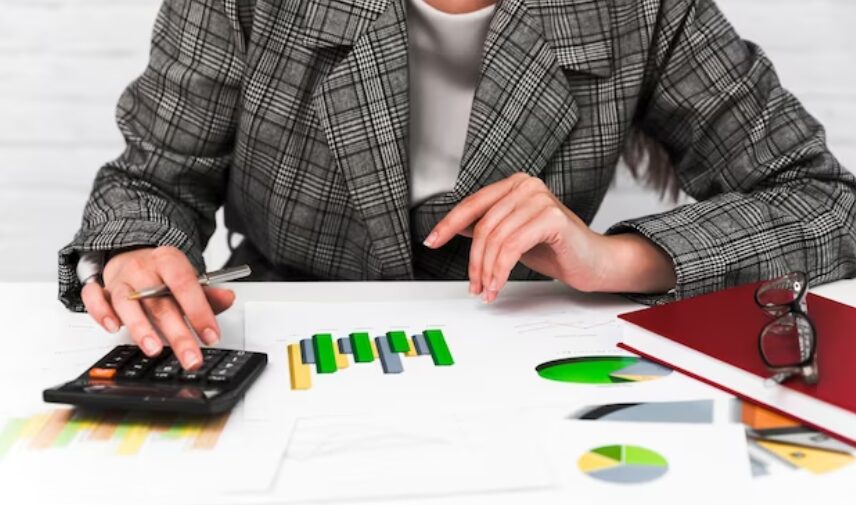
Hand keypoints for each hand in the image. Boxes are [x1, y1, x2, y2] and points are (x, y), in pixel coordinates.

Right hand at [81, 246, 235, 369]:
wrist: (130, 254)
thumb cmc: (161, 273)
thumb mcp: (186, 277)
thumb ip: (207, 292)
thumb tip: (228, 298)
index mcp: (168, 261)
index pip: (185, 285)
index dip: (199, 311)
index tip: (210, 336)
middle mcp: (143, 269)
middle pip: (160, 303)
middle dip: (177, 334)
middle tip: (190, 357)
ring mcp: (120, 279)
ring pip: (127, 302)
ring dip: (140, 327)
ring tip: (153, 349)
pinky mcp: (101, 289)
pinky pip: (94, 298)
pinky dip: (101, 312)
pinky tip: (113, 328)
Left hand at [423, 173, 675, 301]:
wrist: (592, 262)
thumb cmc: (555, 248)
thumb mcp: (511, 236)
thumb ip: (487, 227)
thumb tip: (453, 227)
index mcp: (514, 185)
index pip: (472, 204)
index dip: (448, 224)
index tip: (432, 241)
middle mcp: (526, 185)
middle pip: (482, 225)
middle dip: (473, 260)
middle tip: (473, 284)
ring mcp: (540, 198)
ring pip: (495, 238)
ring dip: (487, 270)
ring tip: (487, 289)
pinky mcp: (552, 217)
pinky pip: (512, 246)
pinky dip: (501, 270)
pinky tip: (499, 284)